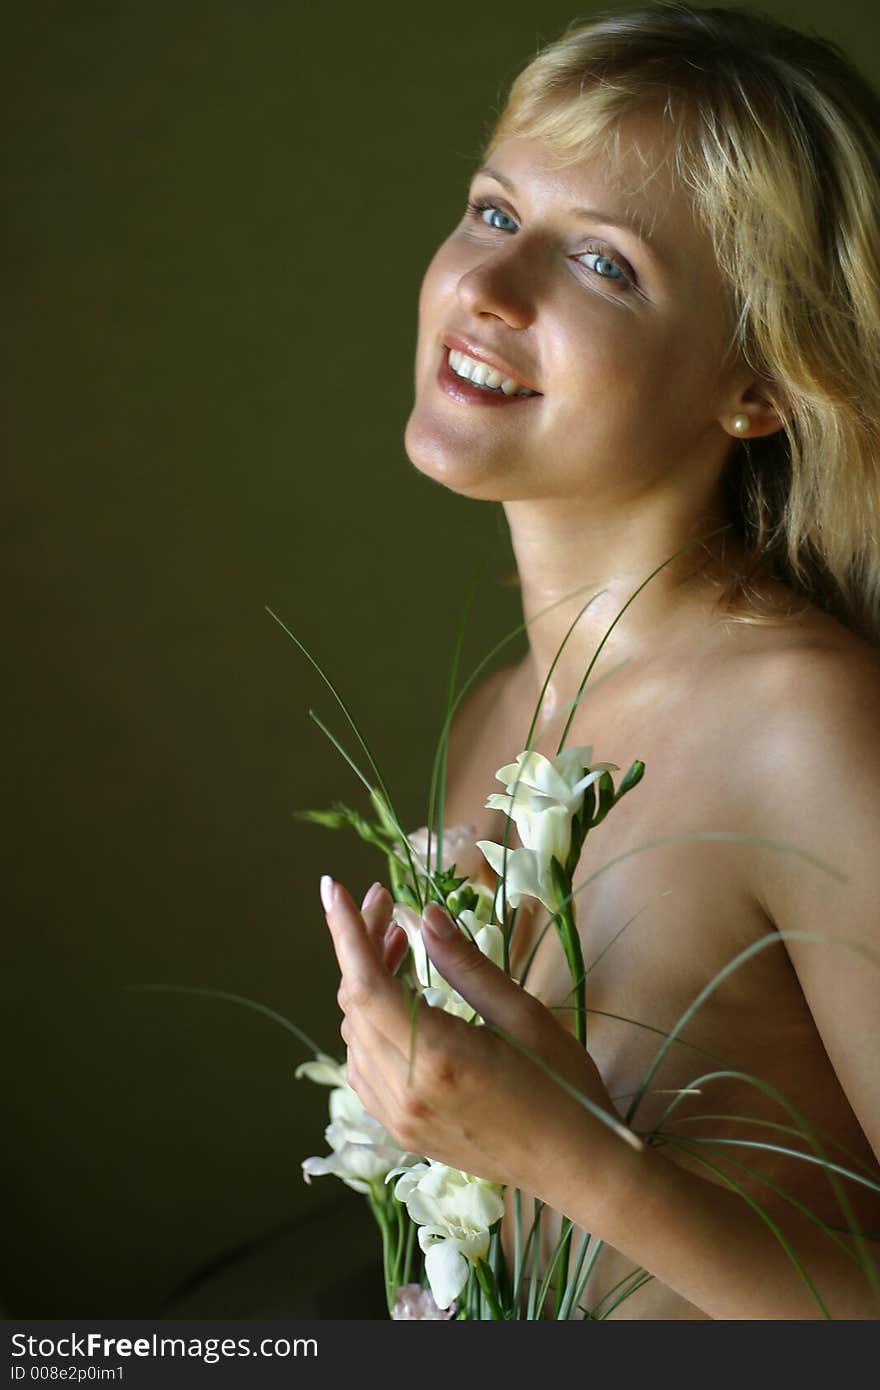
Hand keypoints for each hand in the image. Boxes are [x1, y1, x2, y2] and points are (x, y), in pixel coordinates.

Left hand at [320, 875, 640, 1203]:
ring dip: (365, 985)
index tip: (332, 888)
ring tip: (397, 945)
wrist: (575, 1167)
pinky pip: (364, 1066)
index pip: (365, 987)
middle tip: (386, 905)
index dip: (345, 933)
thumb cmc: (562, 1085)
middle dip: (360, 947)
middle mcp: (405, 1092)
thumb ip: (466, 965)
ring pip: (353, 1035)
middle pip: (354, 1005)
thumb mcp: (523, 1015)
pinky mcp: (402, 1130)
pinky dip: (369, 1024)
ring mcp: (398, 1116)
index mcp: (437, 1059)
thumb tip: (425, 916)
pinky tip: (398, 1000)